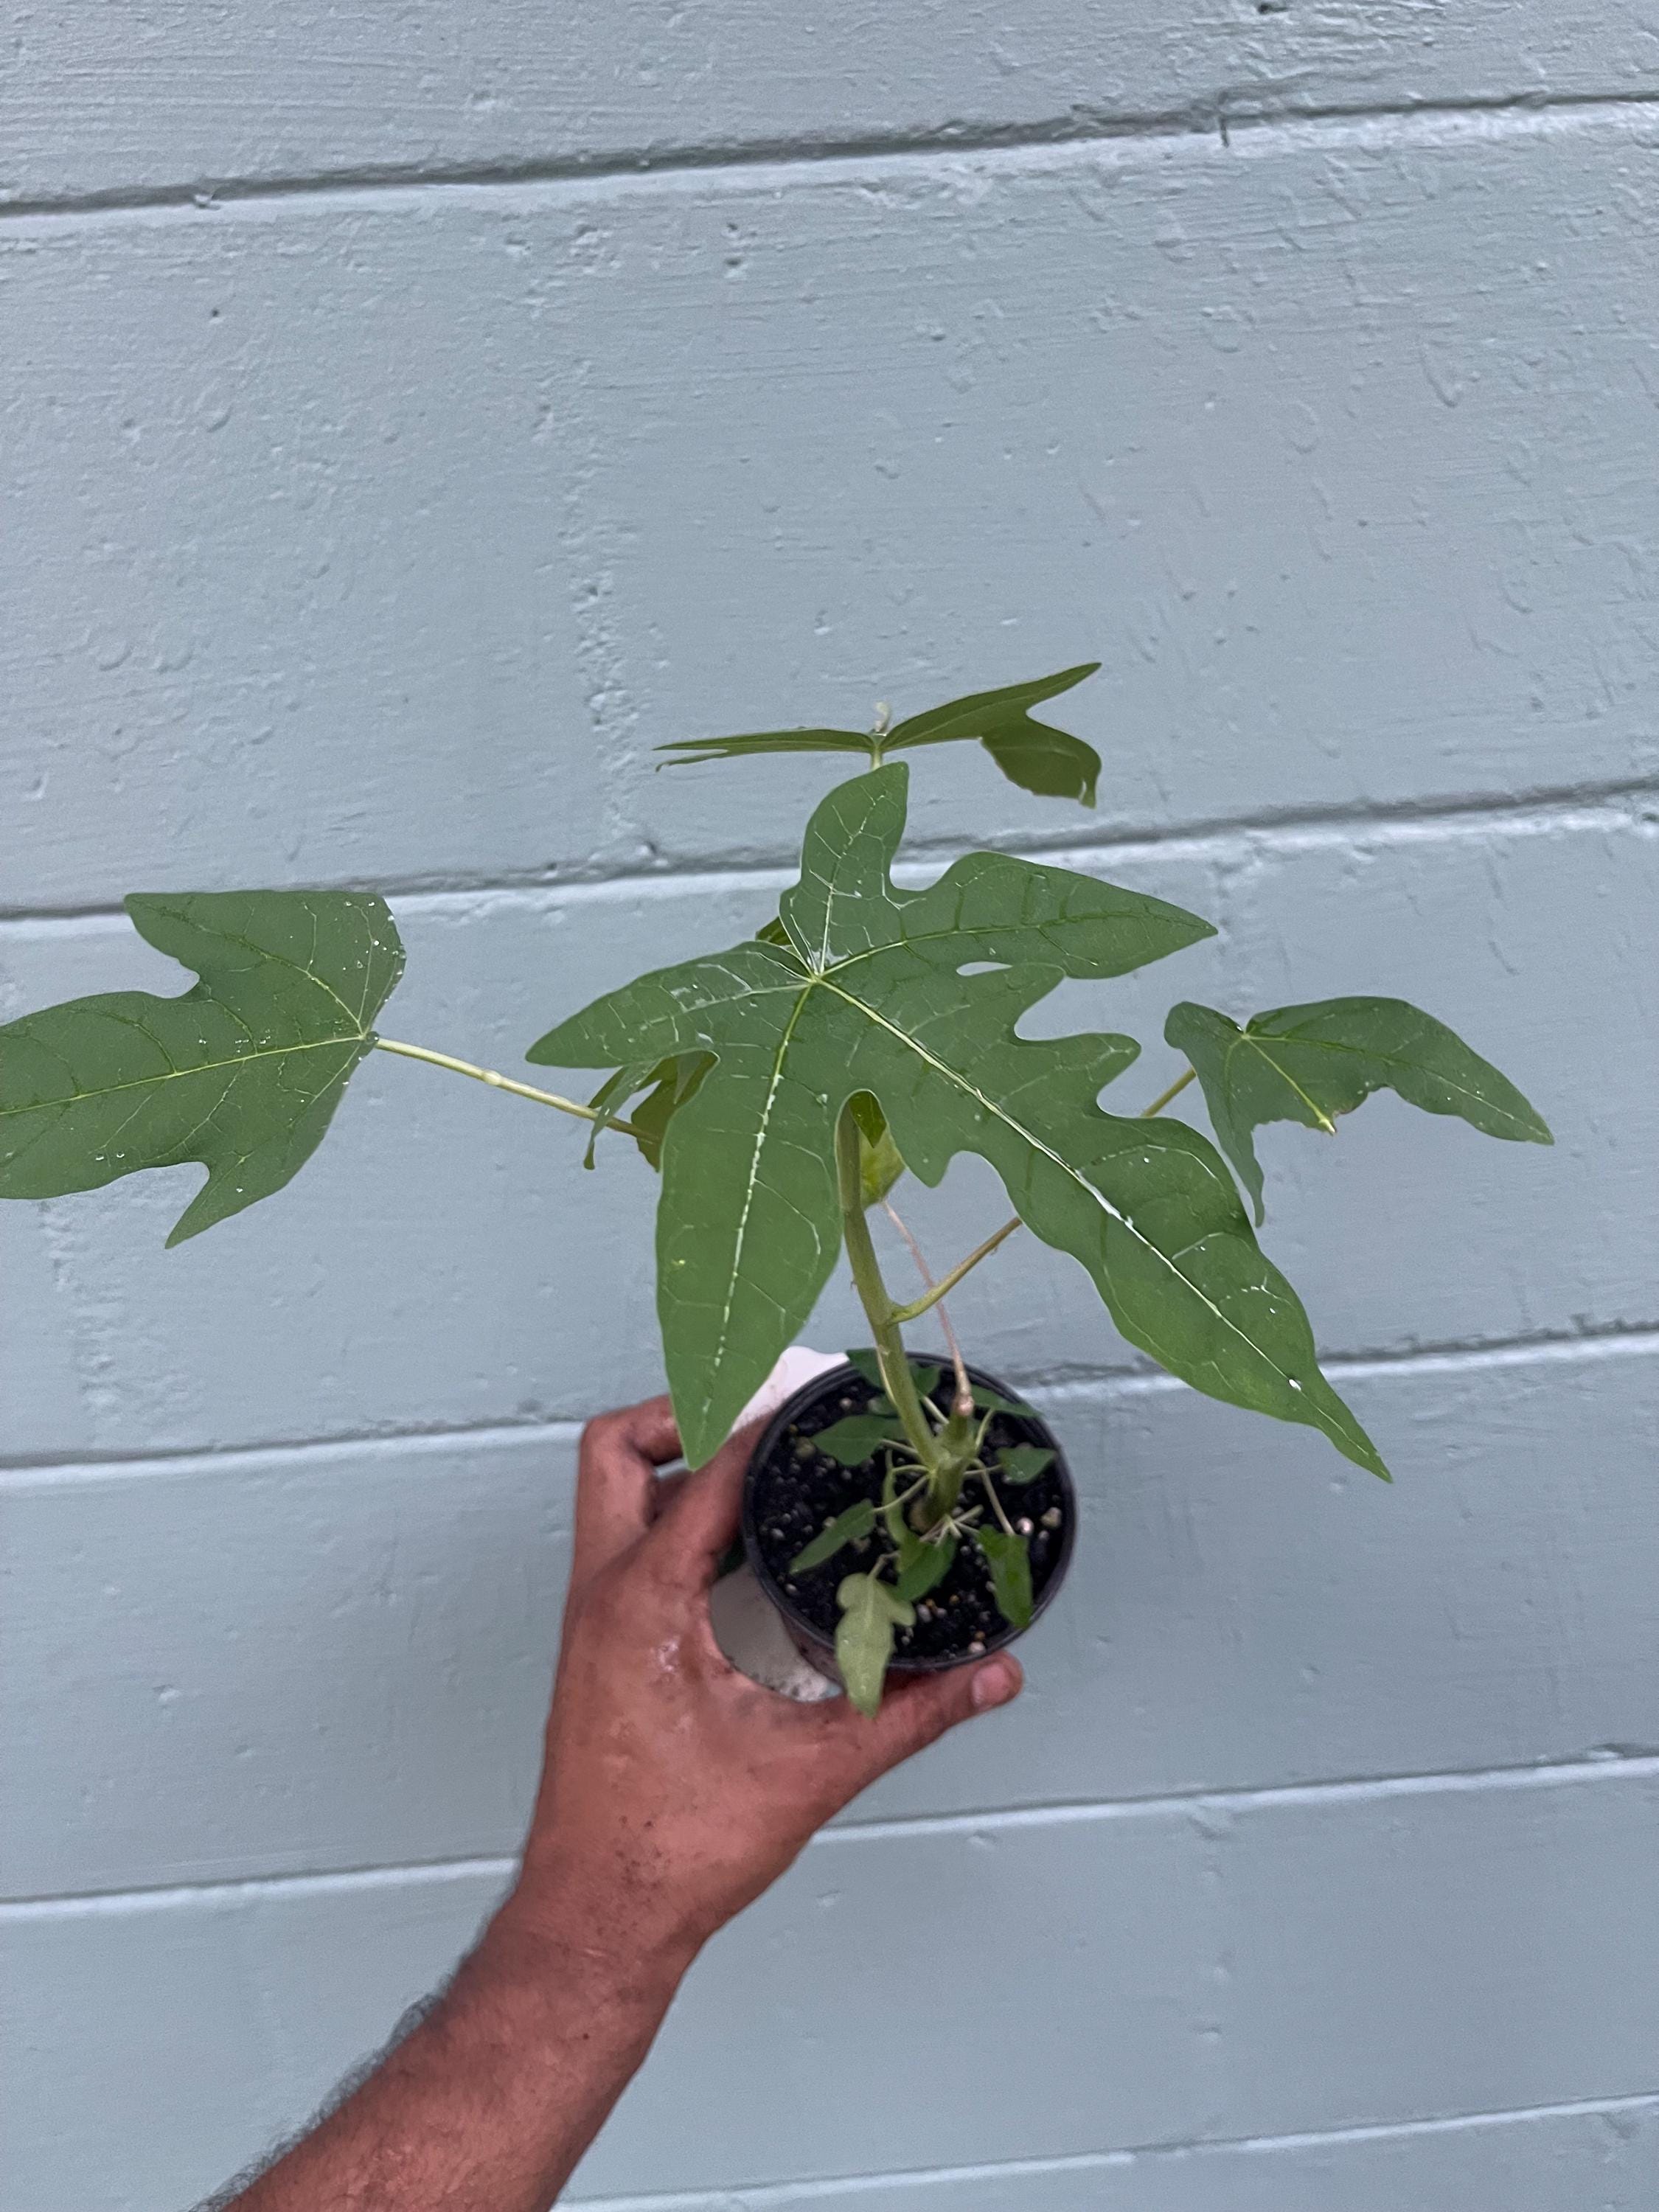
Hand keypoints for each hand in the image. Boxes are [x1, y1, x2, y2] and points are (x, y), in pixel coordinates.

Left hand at [502, 1395, 1021, 1971]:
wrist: (599, 1917)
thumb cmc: (672, 1851)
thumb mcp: (812, 1771)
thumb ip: (910, 1712)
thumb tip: (990, 1675)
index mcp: (641, 1600)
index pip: (705, 1468)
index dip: (769, 1423)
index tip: (823, 1399)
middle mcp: (603, 1593)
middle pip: (619, 1447)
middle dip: (689, 1409)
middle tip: (769, 1412)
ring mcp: (594, 1618)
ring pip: (618, 1494)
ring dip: (684, 1464)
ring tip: (771, 1464)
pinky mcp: (602, 1644)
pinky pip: (631, 1544)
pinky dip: (683, 1520)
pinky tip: (751, 1550)